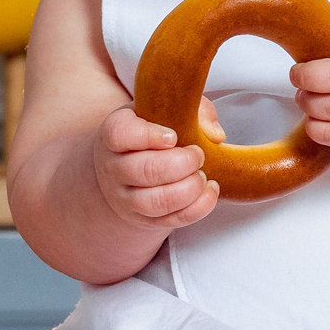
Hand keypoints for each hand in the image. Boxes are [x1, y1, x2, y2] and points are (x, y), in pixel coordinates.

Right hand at [92, 105, 219, 230]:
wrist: (128, 165)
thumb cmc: (152, 131)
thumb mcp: (166, 110)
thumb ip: (194, 110)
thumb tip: (215, 134)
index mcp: (114, 133)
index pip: (120, 135)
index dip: (148, 136)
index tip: (173, 137)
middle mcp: (114, 168)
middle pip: (143, 171)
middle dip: (181, 164)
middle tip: (198, 155)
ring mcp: (126, 198)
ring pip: (155, 202)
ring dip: (188, 189)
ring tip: (202, 175)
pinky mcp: (144, 219)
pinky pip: (171, 220)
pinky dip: (197, 208)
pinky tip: (210, 191)